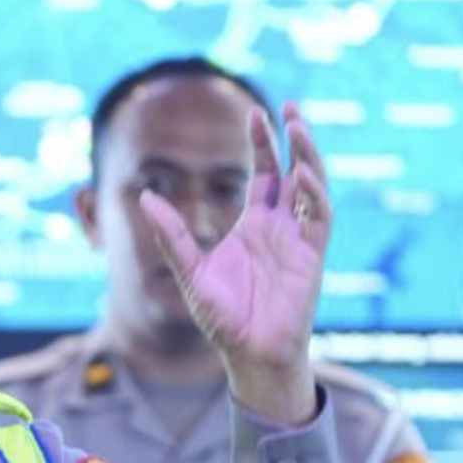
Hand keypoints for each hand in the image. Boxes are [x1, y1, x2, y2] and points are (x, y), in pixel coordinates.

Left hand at [138, 102, 331, 424]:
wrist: (248, 354)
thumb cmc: (222, 318)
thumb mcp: (189, 270)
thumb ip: (170, 234)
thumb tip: (144, 197)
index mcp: (252, 225)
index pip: (263, 174)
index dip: (263, 144)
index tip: (256, 114)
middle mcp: (278, 227)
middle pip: (291, 172)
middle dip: (291, 140)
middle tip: (289, 108)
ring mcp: (297, 240)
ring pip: (311, 188)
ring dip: (309, 158)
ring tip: (299, 128)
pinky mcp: (311, 257)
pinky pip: (318, 218)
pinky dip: (314, 194)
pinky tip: (303, 173)